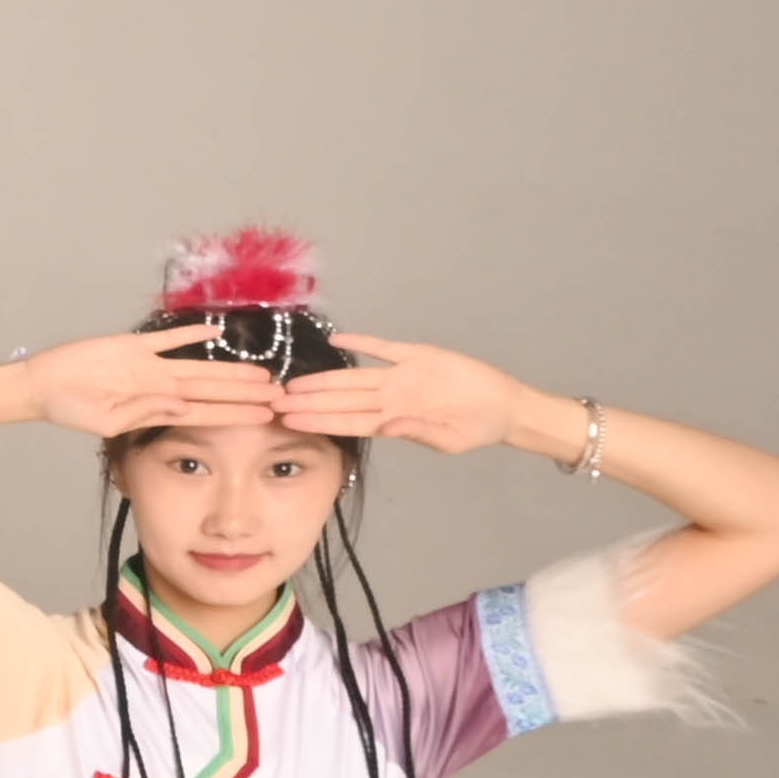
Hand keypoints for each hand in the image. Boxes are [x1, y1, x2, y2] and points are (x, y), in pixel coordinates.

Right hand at [18, 328, 283, 440]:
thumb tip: (178, 405)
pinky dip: (190, 333)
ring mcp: (148, 366)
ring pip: (200, 366)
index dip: (238, 414)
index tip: (268, 417)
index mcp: (154, 409)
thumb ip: (142, 412)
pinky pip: (168, 339)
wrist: (41, 384)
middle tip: (282, 395)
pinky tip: (216, 331)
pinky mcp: (133, 345)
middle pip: (212, 390)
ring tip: (264, 374)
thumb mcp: (104, 421)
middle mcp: (159, 387)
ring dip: (231, 369)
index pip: (206, 412)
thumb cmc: (67, 408)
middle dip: (247, 394)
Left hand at [281, 332, 529, 456]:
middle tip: (272, 401)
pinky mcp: (418, 356)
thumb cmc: (476, 428)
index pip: (346, 421)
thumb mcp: (447, 438)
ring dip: (323, 379)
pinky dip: (362, 343)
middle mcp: (390, 397)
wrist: (506, 407)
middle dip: (307, 401)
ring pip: (354, 377)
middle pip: (341, 399)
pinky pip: (385, 348)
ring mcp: (401, 376)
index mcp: (393, 419)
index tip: (287, 420)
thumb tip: (388, 427)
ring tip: (292, 381)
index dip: (316, 419)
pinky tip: (338, 339)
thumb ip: (416, 431)